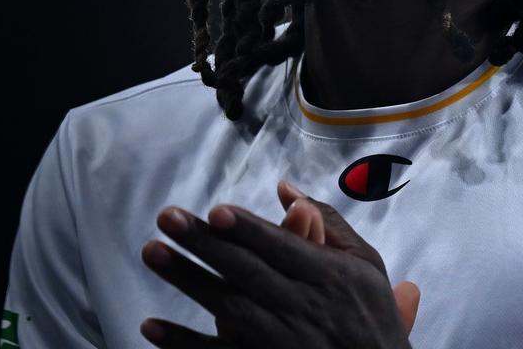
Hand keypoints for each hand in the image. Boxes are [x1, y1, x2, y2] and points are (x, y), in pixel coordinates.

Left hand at [139, 182, 418, 347]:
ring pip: (228, 307)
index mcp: (329, 276)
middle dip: (206, 243)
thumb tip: (286, 189)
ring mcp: (281, 340)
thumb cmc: (370, 314)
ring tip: (153, 251)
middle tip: (168, 217)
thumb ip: (327, 223)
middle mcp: (303, 307)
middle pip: (247, 271)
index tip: (216, 211)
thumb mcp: (364, 263)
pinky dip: (184, 343)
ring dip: (188, 280)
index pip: (282, 248)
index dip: (249, 230)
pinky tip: (151, 325)